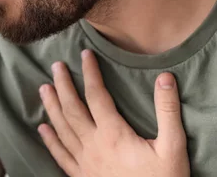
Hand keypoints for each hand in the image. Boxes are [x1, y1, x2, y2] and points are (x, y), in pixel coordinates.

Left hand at [38, 49, 188, 176]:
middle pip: (72, 109)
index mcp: (113, 134)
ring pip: (62, 129)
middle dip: (63, 85)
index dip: (90, 73)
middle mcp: (93, 146)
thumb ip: (167, 111)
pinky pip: (61, 156)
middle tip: (56, 66)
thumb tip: (165, 78)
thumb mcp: (173, 147)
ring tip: (43, 88)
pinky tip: (43, 129)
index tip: (85, 54)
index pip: (96, 95)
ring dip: (51, 107)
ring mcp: (84, 163)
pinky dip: (50, 141)